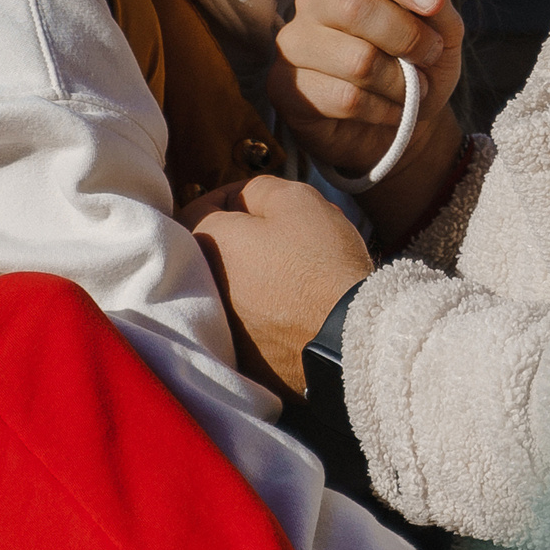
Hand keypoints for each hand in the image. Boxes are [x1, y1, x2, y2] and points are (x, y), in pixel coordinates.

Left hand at [184, 176, 369, 404]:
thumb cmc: (322, 263)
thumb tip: (244, 198)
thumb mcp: (296, 200)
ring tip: (299, 269)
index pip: (199, 207)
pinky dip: (268, 310)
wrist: (350, 338)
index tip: (259, 198)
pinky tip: (300, 304)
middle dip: (247, 235)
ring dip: (258, 273)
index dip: (231, 194)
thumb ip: (258, 189)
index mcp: (208, 244)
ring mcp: (223, 329)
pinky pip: (251, 324)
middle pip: (218, 250)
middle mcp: (205, 289)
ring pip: (235, 287)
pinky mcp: (245, 359)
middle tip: (285, 233)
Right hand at [269, 0, 465, 215]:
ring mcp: (294, 42)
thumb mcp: (443, 36)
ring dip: (398, 82)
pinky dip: (380, 110)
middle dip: (406, 37)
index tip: (434, 2)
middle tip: (428, 56)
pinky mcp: (285, 85)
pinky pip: (344, 98)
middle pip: (355, 6)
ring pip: (355, 59)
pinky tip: (386, 110)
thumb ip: (437, 3)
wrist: (401, 129)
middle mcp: (315, 1)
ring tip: (409, 91)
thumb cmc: (418, 70)